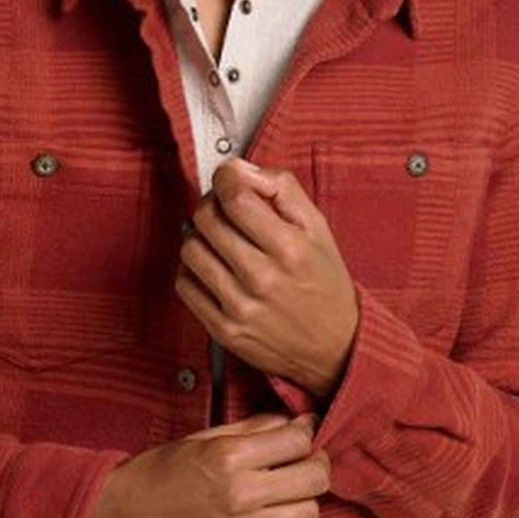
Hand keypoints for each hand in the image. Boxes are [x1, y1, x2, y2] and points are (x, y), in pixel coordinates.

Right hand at [82, 413, 328, 517]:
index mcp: (228, 457)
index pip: (299, 441)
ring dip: (301, 501)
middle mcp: (238, 495)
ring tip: (281, 494)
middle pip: (315, 480)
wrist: (118, 517)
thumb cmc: (158, 473)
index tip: (304, 434)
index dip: (308, 434)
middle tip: (304, 463)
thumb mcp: (201, 439)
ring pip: (308, 515)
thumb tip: (294, 423)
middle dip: (316, 466)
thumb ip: (251, 430)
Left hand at [176, 160, 359, 396]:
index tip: (228, 180)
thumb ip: (281, 188)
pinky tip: (215, 269)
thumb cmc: (323, 282)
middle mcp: (262, 278)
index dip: (225, 178)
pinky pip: (185, 284)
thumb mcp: (317, 227)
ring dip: (200, 237)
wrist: (333, 348)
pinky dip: (194, 269)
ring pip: (190, 249)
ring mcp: (239, 307)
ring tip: (220, 242)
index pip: (234, 197)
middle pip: (206, 219)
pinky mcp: (223, 330)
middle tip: (225, 212)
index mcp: (290, 248)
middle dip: (211, 206)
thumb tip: (239, 170)